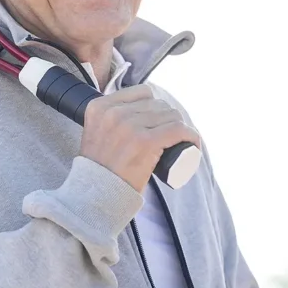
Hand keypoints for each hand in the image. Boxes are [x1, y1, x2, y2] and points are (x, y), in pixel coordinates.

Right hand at [79, 85, 200, 191]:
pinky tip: (193, 144)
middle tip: (169, 138)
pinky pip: (178, 130)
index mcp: (99, 107)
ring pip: (171, 116)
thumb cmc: (99, 169)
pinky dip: (191, 136)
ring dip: (180, 128)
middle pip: (158, 104)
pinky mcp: (145, 142)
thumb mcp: (94, 134)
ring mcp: (129, 126)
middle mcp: (113, 113)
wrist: (95, 194)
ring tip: (179, 143)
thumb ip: (103, 121)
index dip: (155, 106)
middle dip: (168, 119)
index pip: (142, 93)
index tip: (158, 123)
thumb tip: (129, 112)